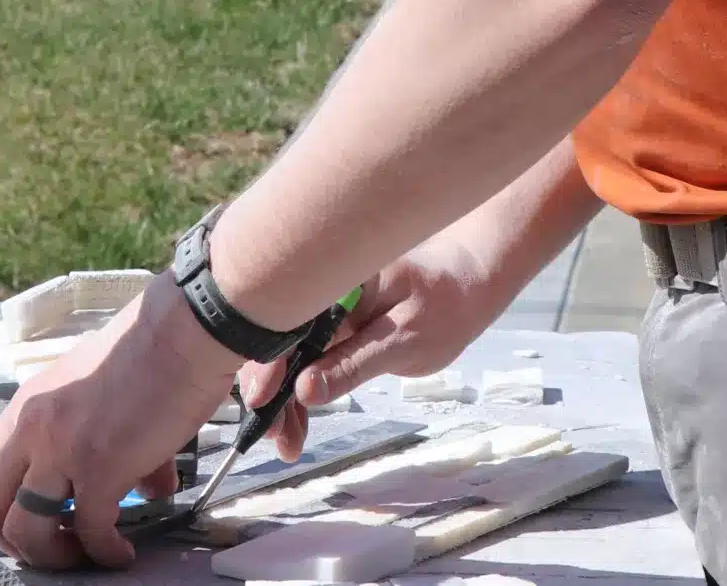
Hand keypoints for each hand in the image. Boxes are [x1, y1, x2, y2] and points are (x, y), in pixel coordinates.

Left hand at [0, 274, 241, 569]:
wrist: (184, 329)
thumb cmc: (155, 348)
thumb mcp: (105, 391)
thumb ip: (107, 438)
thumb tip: (146, 484)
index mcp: (29, 406)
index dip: (3, 508)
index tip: (33, 521)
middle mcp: (33, 429)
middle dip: (16, 543)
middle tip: (52, 549)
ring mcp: (62, 451)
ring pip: (26, 531)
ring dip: (53, 556)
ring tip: (85, 556)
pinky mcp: (100, 469)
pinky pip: (91, 531)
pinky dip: (105, 553)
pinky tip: (123, 553)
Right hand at [236, 232, 514, 460]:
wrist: (465, 289)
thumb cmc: (443, 306)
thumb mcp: (403, 341)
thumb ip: (353, 364)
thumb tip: (304, 390)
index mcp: (336, 281)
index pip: (288, 320)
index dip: (267, 360)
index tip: (261, 400)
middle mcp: (322, 293)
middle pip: (279, 340)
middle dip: (269, 389)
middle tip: (274, 435)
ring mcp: (323, 312)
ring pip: (288, 357)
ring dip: (282, 399)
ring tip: (287, 444)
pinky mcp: (330, 330)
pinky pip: (306, 361)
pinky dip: (300, 394)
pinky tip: (296, 427)